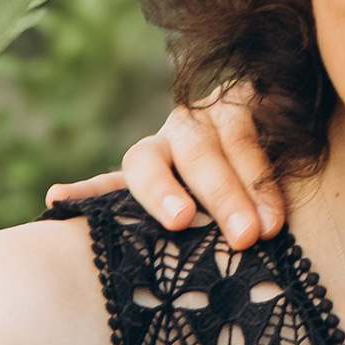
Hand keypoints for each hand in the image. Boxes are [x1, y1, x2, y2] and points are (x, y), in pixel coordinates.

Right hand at [46, 85, 281, 250]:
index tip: (269, 225)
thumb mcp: (287, 151)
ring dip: (161, 191)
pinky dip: (83, 193)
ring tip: (177, 219)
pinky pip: (106, 184)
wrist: (251, 147)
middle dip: (224, 194)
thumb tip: (286, 203)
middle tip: (247, 236)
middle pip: (200, 149)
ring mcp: (158, 148)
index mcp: (233, 108)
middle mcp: (191, 123)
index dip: (256, 179)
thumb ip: (281, 167)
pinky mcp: (134, 177)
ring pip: (149, 160)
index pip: (241, 137)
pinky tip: (57, 199)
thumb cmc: (275, 166)